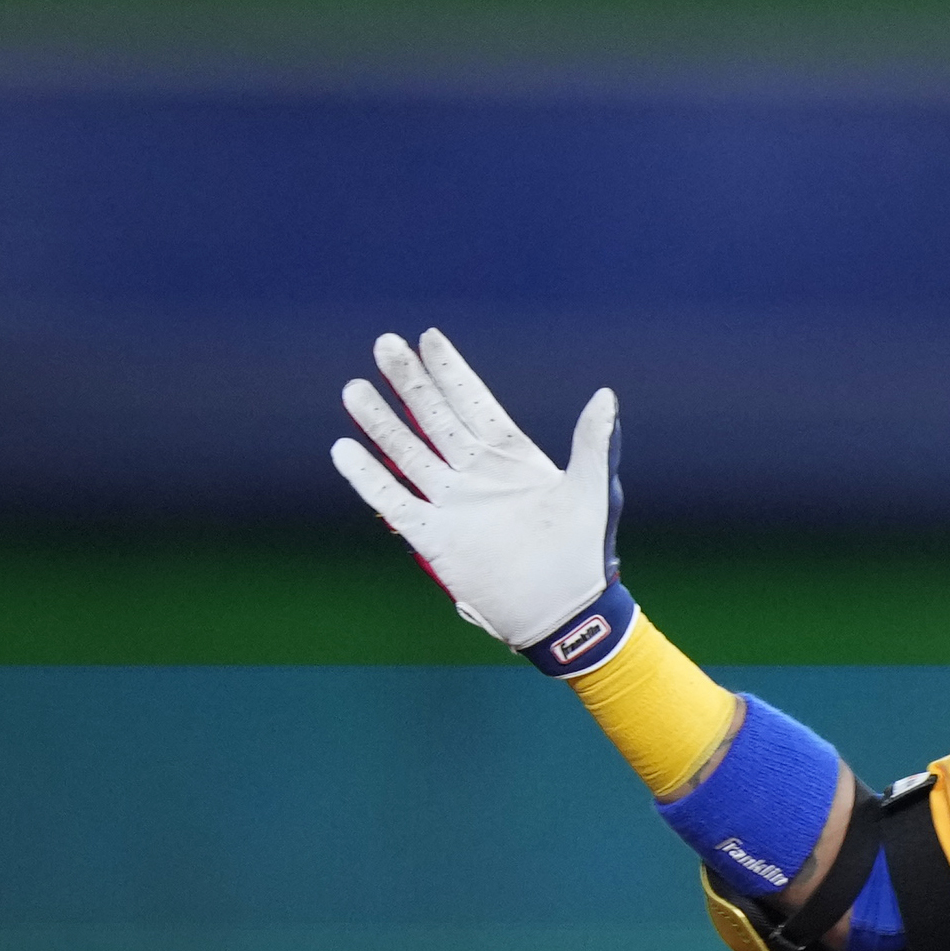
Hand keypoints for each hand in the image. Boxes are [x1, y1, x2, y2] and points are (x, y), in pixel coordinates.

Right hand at [329, 330, 621, 656]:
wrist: (566, 613)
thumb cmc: (586, 554)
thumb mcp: (595, 493)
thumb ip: (594, 443)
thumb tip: (606, 396)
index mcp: (512, 459)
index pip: (473, 403)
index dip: (451, 371)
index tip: (428, 337)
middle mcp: (476, 475)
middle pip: (433, 418)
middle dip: (410, 382)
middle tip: (384, 344)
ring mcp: (452, 505)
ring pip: (407, 453)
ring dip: (381, 423)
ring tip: (354, 389)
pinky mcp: (434, 538)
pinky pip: (393, 501)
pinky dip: (368, 478)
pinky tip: (343, 449)